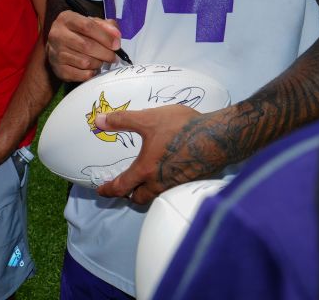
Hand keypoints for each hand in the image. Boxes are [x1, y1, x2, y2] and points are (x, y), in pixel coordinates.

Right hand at [46, 10, 120, 81]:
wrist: (57, 47)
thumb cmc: (78, 32)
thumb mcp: (91, 22)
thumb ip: (106, 26)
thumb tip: (116, 37)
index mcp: (66, 19)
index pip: (87, 26)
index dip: (105, 36)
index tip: (116, 45)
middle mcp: (57, 35)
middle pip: (86, 46)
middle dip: (105, 53)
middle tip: (113, 56)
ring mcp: (56, 53)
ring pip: (85, 62)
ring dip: (98, 63)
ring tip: (101, 60)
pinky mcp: (58, 69)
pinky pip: (81, 75)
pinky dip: (92, 73)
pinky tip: (93, 68)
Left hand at [94, 104, 218, 203]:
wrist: (219, 137)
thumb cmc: (183, 128)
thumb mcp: (148, 119)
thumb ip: (122, 120)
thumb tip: (99, 121)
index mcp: (146, 170)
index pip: (121, 187)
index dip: (108, 190)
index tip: (102, 190)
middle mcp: (160, 183)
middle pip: (139, 198)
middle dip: (129, 195)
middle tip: (124, 188)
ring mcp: (177, 185)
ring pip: (156, 196)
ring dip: (147, 192)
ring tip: (145, 182)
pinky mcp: (192, 182)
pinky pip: (172, 190)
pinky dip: (164, 187)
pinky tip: (168, 175)